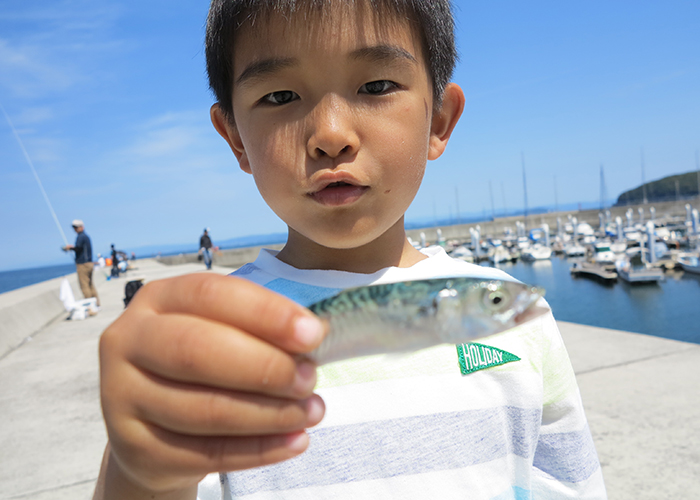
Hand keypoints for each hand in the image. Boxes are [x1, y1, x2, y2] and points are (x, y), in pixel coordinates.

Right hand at [96, 274, 326, 497]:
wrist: (152, 426)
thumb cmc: (199, 364)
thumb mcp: (220, 330)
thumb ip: (258, 329)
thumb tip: (313, 337)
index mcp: (157, 299)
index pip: (210, 295)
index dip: (265, 313)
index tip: (313, 333)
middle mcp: (129, 341)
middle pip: (197, 350)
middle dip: (265, 366)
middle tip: (309, 378)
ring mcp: (122, 396)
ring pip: (205, 409)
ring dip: (270, 413)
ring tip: (312, 411)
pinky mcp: (134, 447)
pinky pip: (206, 453)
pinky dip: (259, 449)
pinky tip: (295, 441)